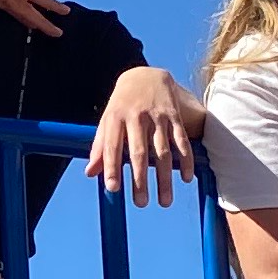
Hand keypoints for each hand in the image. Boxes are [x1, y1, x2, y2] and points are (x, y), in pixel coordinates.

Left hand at [88, 67, 198, 205]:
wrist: (145, 75)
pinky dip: (185, 160)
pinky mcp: (174, 115)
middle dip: (140, 180)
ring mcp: (157, 116)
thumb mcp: (106, 120)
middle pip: (139, 153)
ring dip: (165, 178)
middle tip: (141, 203)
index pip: (112, 146)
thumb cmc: (121, 104)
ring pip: (162, 151)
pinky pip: (181, 140)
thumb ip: (99, 146)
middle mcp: (136, 116)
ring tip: (164, 201)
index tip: (113, 189)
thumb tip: (90, 173)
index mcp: (115, 118)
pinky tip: (186, 178)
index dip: (111, 168)